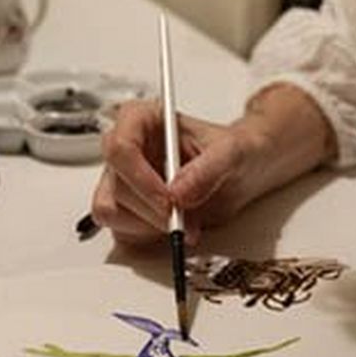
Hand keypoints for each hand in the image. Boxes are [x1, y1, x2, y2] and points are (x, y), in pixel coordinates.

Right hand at [90, 84, 334, 245]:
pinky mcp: (126, 208)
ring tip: (186, 224)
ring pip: (110, 211)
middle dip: (150, 211)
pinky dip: (149, 237)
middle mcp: (126, 148)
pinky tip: (178, 227)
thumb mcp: (234, 152)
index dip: (141, 179)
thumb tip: (178, 193)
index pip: (120, 147)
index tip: (169, 202)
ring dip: (148, 227)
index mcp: (141, 119)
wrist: (244, 172)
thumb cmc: (237, 150)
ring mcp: (122, 180)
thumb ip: (208, 168)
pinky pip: (121, 231)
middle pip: (115, 185)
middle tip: (184, 222)